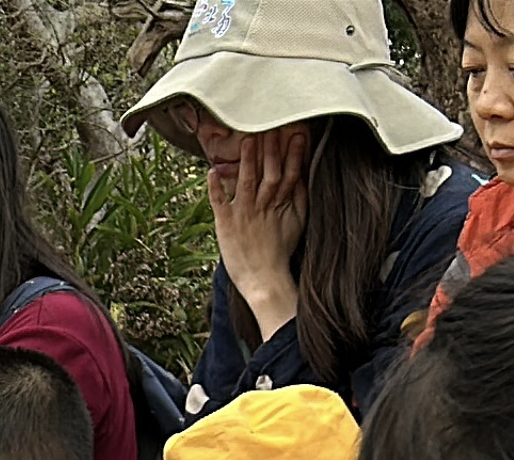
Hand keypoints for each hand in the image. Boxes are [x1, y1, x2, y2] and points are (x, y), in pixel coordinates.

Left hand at [207, 125, 309, 334]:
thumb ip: (299, 197)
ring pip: (247, 181)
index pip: (290, 173)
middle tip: (271, 125)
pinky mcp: (226, 224)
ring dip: (248, 160)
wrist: (264, 280)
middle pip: (270, 172)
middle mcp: (264, 206)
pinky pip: (219, 202)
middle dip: (271, 149)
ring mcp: (244, 214)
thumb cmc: (280, 250)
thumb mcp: (298, 222)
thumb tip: (301, 173)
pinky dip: (216, 187)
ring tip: (248, 139)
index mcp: (282, 204)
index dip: (294, 153)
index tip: (296, 132)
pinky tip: (212, 171)